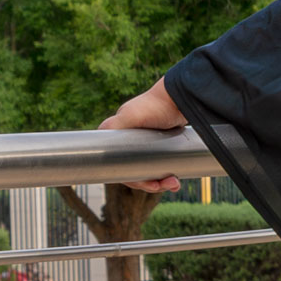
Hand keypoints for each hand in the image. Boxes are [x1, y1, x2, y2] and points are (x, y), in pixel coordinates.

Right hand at [98, 77, 186, 191]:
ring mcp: (145, 143)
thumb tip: (99, 144)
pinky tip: (175, 179)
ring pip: (149, 170)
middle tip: (167, 184)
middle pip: (134, 171)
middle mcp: (127, 140)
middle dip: (150, 183)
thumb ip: (113, 126)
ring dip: (161, 181)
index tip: (149, 184)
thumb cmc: (155, 105)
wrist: (181, 96)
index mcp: (115, 136)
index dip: (132, 180)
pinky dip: (167, 173)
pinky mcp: (160, 143)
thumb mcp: (130, 115)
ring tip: (175, 183)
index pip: (117, 167)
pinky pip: (161, 164)